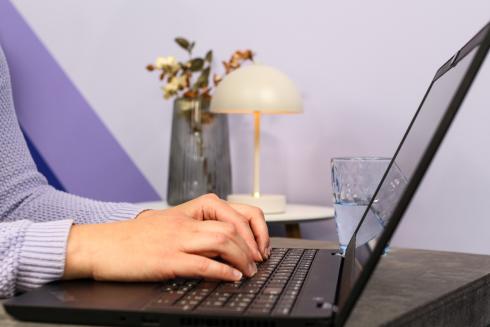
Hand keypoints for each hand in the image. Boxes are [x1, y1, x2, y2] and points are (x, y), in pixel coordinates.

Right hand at [63, 194, 269, 282]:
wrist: (99, 245)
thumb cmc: (133, 238)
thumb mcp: (167, 224)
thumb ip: (195, 229)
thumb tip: (225, 242)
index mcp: (187, 210)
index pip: (232, 209)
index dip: (253, 226)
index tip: (260, 244)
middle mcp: (185, 221)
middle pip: (232, 225)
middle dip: (253, 245)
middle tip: (258, 261)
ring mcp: (176, 239)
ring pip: (222, 240)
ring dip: (242, 258)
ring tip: (248, 271)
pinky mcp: (166, 260)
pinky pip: (202, 263)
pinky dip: (223, 271)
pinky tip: (232, 278)